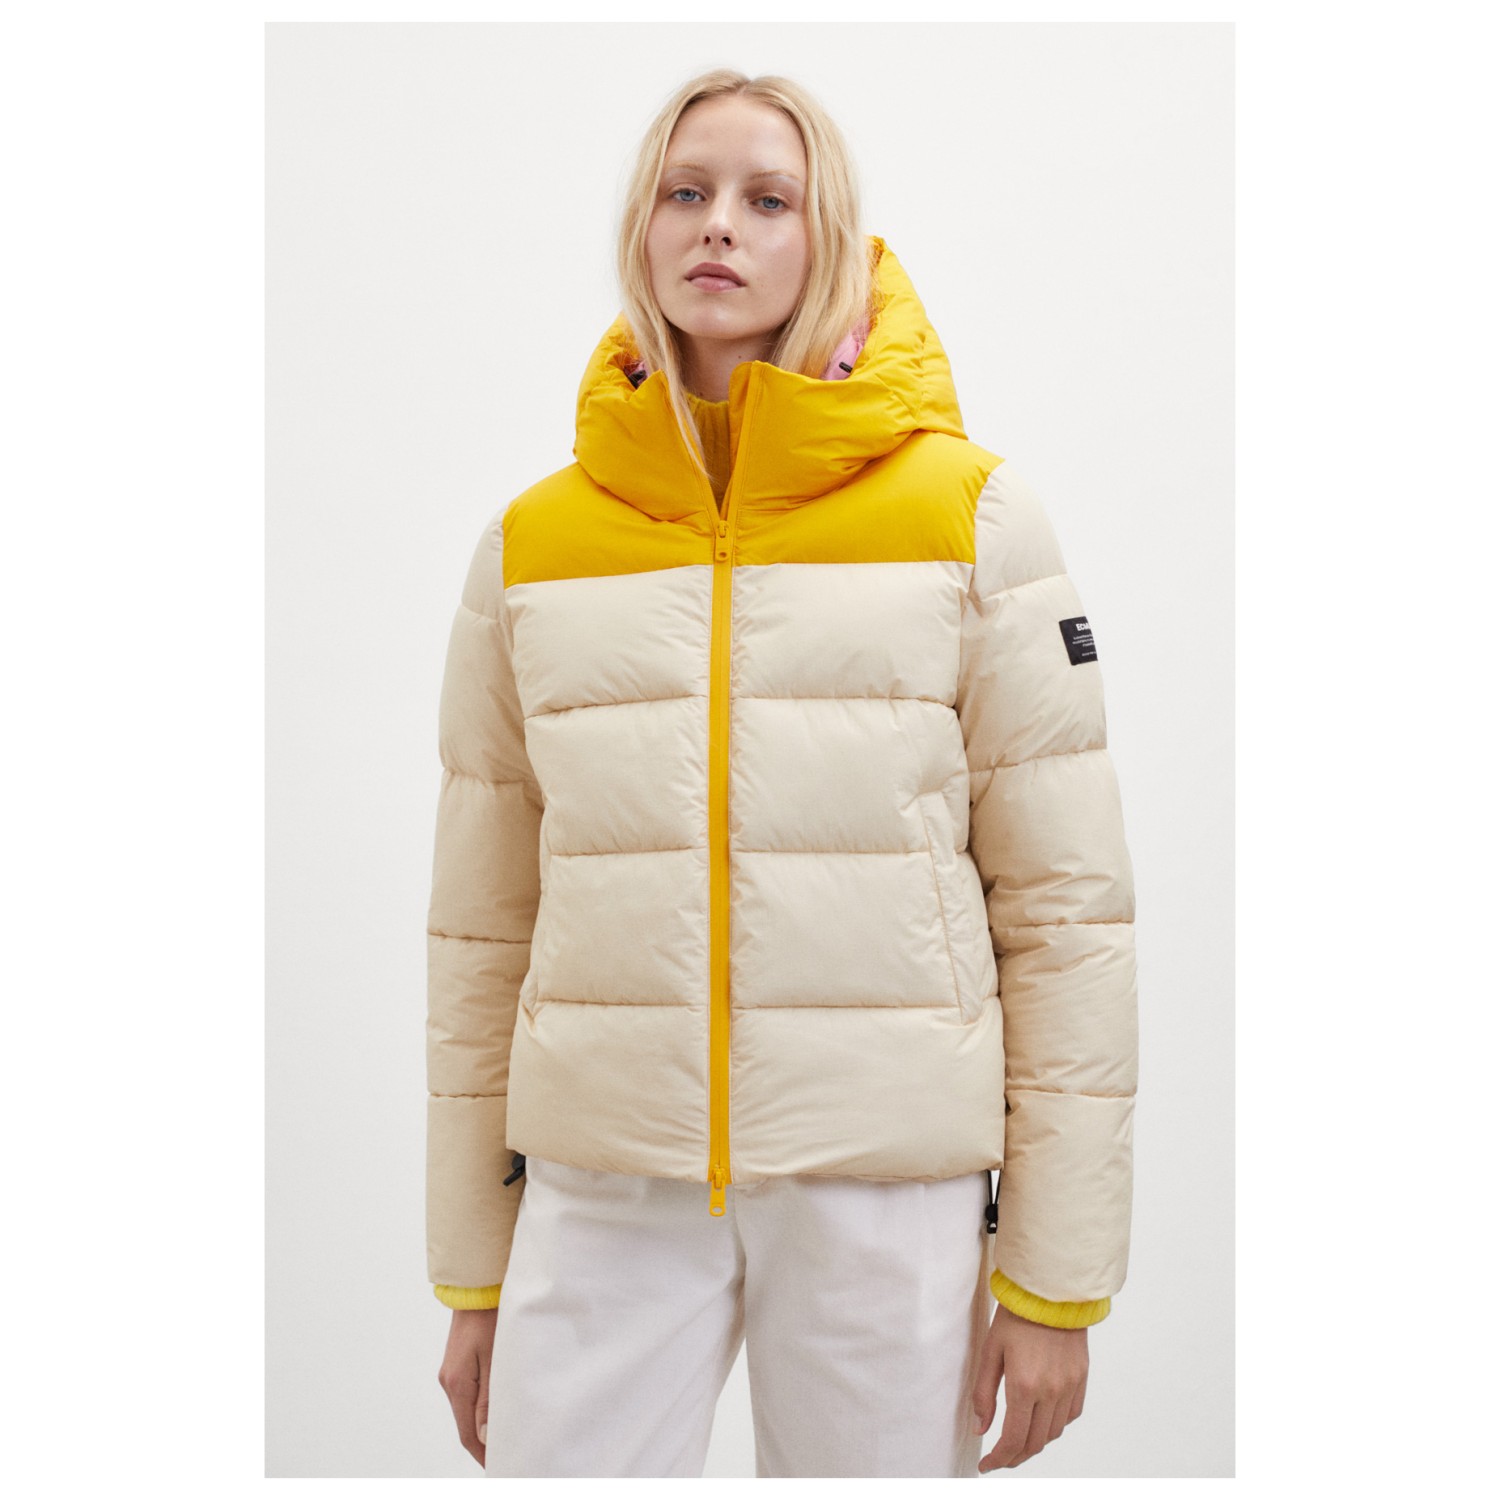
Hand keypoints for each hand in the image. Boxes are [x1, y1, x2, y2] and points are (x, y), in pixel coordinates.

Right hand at [438, 1307, 497, 1468]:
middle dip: (482, 1443)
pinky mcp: (456, 1365)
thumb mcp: (494, 1358)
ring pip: (465, 1410)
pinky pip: (466, 1395)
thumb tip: (484, 1435)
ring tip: (503, 1436)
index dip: (483, 1453)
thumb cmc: (490, 1318)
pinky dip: (478, 1409)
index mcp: (457, 1384)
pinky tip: (493, 1410)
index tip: (498, 1465)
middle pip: (465, 1425)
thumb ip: (489, 1398)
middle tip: (505, 1454)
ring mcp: (450, 1373)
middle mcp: (449, 1382)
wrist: (476, 1289)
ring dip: (481, 1426)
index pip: (467, 1433)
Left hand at [970, 1300, 1088, 1471]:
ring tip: (1017, 1440)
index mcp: (1024, 1385)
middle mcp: (1051, 1391)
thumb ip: (983, 1393)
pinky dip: (1055, 1425)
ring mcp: (1069, 1386)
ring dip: (1035, 1443)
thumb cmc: (1016, 1314)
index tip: (987, 1465)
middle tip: (999, 1457)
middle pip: (1035, 1443)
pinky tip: (1041, 1419)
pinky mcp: (1081, 1378)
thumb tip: (980, 1428)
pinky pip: (1070, 1415)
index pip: (1013, 1440)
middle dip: (1015, 1456)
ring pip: (1053, 1432)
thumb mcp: (990, 1350)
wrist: (1051, 1289)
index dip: (999, 1459)